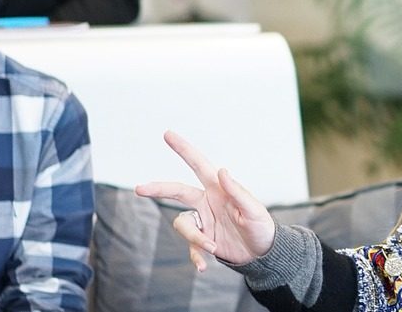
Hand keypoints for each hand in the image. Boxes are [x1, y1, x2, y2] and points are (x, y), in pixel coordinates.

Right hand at [135, 130, 277, 271]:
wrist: (262, 253)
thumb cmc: (262, 227)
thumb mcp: (253, 211)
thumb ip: (237, 192)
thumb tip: (222, 170)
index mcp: (218, 189)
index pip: (198, 165)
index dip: (184, 149)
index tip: (168, 134)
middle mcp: (207, 202)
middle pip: (177, 191)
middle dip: (158, 189)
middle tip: (139, 189)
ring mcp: (203, 221)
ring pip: (182, 225)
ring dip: (194, 238)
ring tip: (212, 247)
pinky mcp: (202, 240)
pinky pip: (190, 248)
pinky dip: (195, 257)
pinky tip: (204, 267)